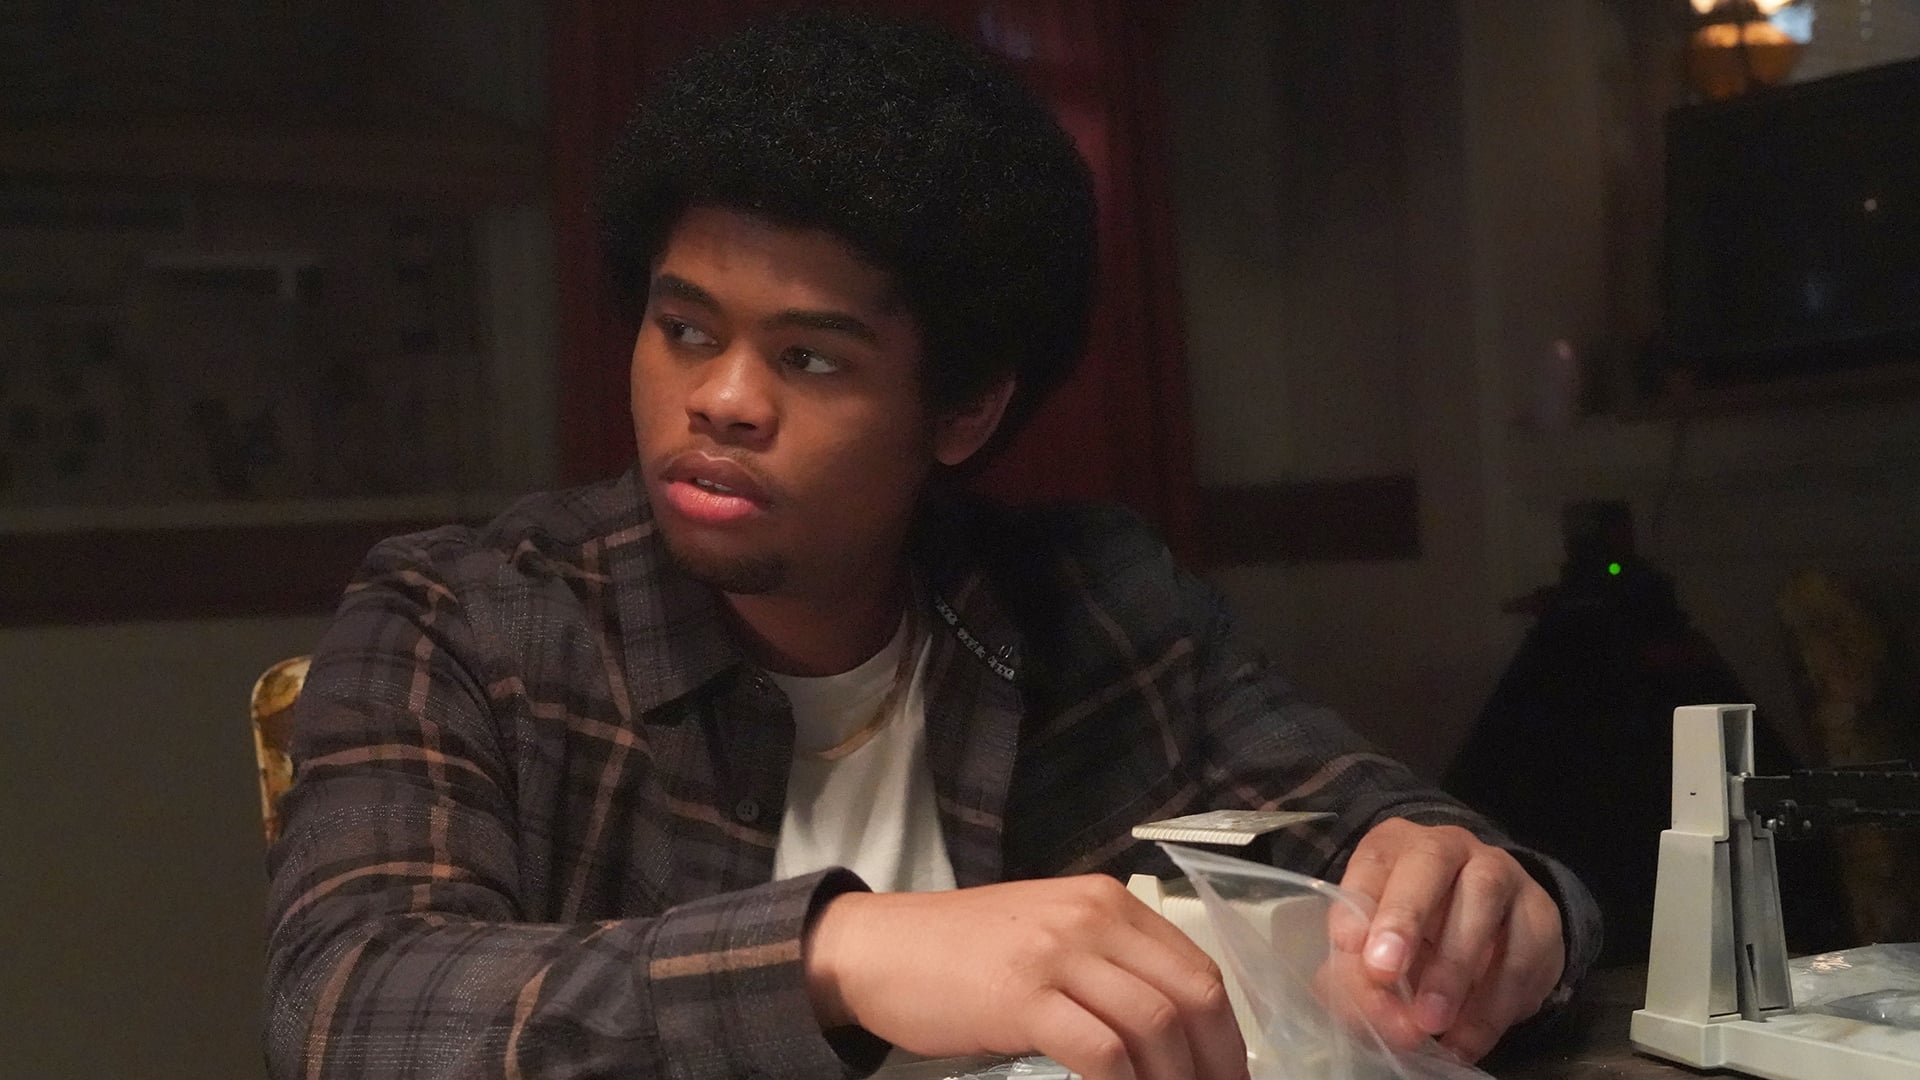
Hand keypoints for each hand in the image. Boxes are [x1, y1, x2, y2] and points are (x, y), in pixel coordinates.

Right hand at [805, 876, 1249, 1079]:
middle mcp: (1092, 917)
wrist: (879, 950)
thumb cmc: (963, 953)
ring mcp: (1057, 954)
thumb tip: (1173, 1036)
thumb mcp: (1050, 937)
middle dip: (1216, 1065)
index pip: (1197, 970)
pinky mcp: (1023, 997)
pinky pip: (1103, 1053)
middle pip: (1192, 997)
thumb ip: (1108, 966)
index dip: (1225, 1038)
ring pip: (1155, 1026)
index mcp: (1108, 902)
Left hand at [1326, 819, 1563, 1061]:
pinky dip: (1493, 1004)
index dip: (1358, 900)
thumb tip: (1370, 1010)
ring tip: (1430, 1022)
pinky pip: (1523, 954)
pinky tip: (1466, 1039)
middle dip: (1404, 915)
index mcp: (1395, 846)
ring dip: (1453, 967)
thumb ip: (1362, 973)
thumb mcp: (1377, 948)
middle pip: (1430, 861)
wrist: (1496, 937)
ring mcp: (1501, 873)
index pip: (1373, 859)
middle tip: (1383, 971)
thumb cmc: (1415, 937)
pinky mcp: (1540, 914)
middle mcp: (1450, 847)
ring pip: (1484, 898)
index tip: (1344, 944)